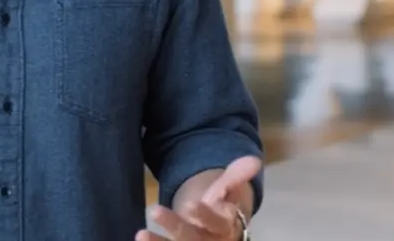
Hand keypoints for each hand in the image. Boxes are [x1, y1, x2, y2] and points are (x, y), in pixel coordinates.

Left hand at [136, 156, 261, 240]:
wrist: (217, 232)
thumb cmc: (221, 210)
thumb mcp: (228, 192)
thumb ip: (236, 176)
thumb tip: (255, 160)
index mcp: (226, 228)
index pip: (217, 223)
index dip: (205, 215)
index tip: (190, 205)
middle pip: (192, 238)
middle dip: (175, 226)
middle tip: (155, 210)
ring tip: (140, 234)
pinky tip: (139, 238)